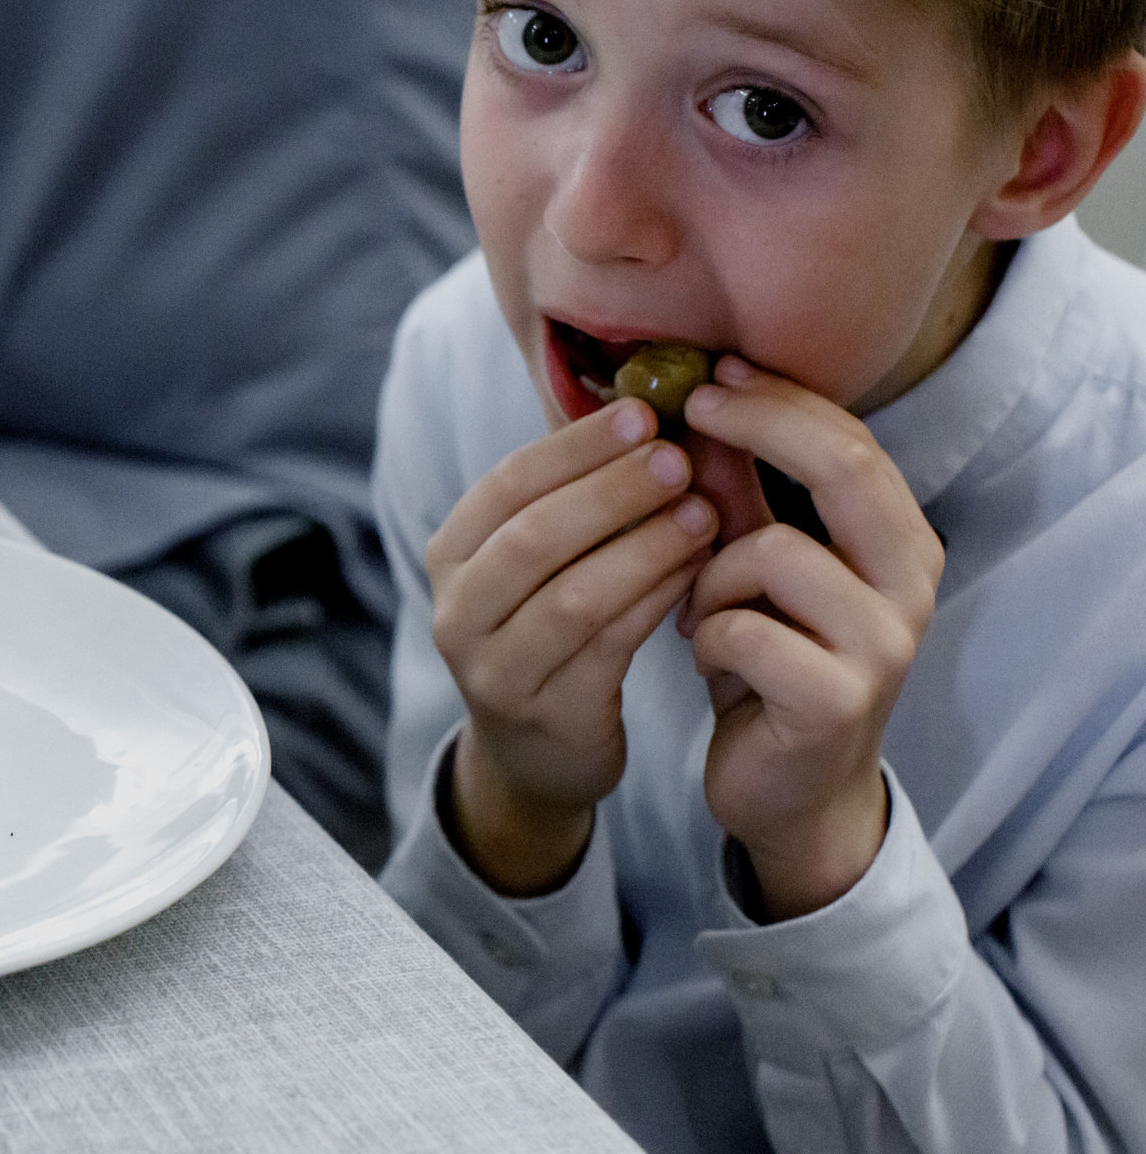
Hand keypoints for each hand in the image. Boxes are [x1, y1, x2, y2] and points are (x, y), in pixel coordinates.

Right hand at [427, 396, 717, 893]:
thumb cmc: (553, 630)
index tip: (644, 413)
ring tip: (704, 511)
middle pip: (533, 537)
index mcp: (450, 555)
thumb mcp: (540, 562)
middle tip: (680, 458)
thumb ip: (572, 496)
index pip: (506, 484)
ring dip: (645, 546)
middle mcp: (457, 611)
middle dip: (612, 491)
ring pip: (574, 595)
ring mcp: (493, 669)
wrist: (538, 751)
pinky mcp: (545, 714)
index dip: (575, 446)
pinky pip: (608, 645)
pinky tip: (697, 569)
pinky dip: (656, 600)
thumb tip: (647, 401)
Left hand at [679, 358, 942, 917]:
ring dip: (710, 572)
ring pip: (774, 552)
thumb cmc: (770, 665)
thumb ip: (739, 496)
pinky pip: (745, 631)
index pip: (852, 440)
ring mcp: (884, 644)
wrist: (789, 791)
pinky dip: (709, 636)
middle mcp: (911, 585)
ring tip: (699, 608)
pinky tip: (710, 659)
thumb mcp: (753, 570)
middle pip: (845, 468)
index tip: (710, 372)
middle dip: (757, 428)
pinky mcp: (838, 699)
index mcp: (900, 542)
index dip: (780, 399)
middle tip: (688, 413)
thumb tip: (699, 401)